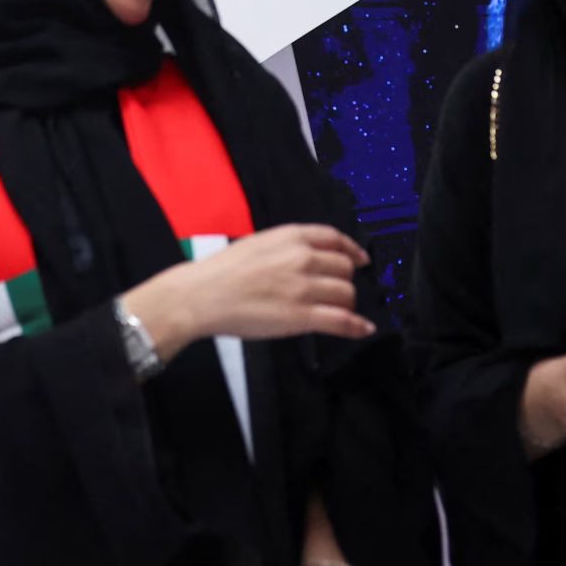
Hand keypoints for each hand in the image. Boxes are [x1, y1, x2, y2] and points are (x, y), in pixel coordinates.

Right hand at [123, 224, 371, 358]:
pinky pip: (341, 320)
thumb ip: (286, 247)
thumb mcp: (258, 243)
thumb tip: (308, 258)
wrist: (202, 294)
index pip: (334, 237)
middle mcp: (303, 257)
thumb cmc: (223, 270)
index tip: (360, 259)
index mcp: (291, 236)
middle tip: (337, 292)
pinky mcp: (301, 316)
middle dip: (344, 280)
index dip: (352, 249)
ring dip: (347, 303)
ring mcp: (304, 287)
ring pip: (346, 293)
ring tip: (340, 311)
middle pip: (344, 267)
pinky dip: (356, 326)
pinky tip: (364, 329)